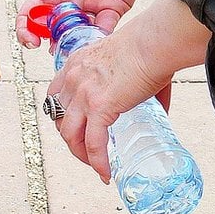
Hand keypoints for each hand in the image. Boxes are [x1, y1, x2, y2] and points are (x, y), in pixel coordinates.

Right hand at [16, 0, 159, 46]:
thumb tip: (66, 12)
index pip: (32, 13)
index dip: (27, 29)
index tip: (31, 41)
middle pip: (54, 28)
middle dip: (53, 40)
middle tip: (58, 44)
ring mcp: (90, 7)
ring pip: (77, 33)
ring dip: (75, 41)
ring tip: (76, 43)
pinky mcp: (111, 10)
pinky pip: (102, 29)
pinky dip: (97, 38)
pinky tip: (94, 39)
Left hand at [47, 32, 169, 182]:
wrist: (155, 41)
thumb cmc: (150, 46)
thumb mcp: (127, 62)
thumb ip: (134, 85)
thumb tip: (159, 110)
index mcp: (76, 64)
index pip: (55, 96)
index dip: (62, 116)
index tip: (75, 128)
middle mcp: (73, 79)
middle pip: (59, 119)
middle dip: (71, 140)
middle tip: (88, 151)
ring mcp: (83, 94)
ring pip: (70, 136)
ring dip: (81, 155)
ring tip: (96, 165)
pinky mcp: (99, 107)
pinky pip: (93, 144)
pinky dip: (98, 162)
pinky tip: (106, 172)